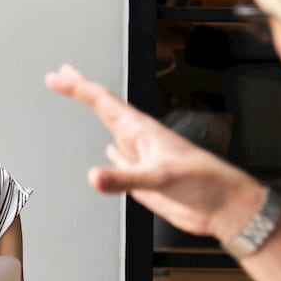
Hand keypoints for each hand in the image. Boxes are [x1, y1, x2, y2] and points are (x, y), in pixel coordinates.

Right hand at [45, 64, 260, 240]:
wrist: (222, 206)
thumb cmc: (205, 182)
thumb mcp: (160, 177)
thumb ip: (125, 178)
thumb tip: (94, 177)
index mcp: (142, 131)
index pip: (103, 101)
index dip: (78, 87)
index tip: (57, 76)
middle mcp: (140, 140)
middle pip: (104, 108)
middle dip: (82, 90)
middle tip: (62, 74)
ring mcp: (142, 158)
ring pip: (112, 130)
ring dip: (96, 116)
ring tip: (83, 101)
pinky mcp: (144, 178)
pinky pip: (121, 161)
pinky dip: (110, 154)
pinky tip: (109, 151)